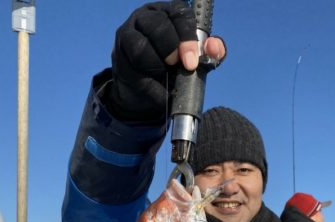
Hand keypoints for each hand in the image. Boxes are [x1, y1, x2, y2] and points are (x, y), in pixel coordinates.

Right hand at [105, 1, 225, 121]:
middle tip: (178, 66)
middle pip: (158, 26)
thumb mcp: (194, 59)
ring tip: (166, 77)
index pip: (179, 14)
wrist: (150, 90)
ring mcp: (128, 35)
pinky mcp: (119, 56)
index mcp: (168, 13)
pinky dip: (150, 87)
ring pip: (141, 47)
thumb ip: (208, 52)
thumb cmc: (174, 67)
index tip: (192, 61)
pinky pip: (133, 70)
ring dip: (157, 67)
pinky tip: (160, 94)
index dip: (187, 37)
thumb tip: (215, 48)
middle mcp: (146, 18)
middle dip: (172, 49)